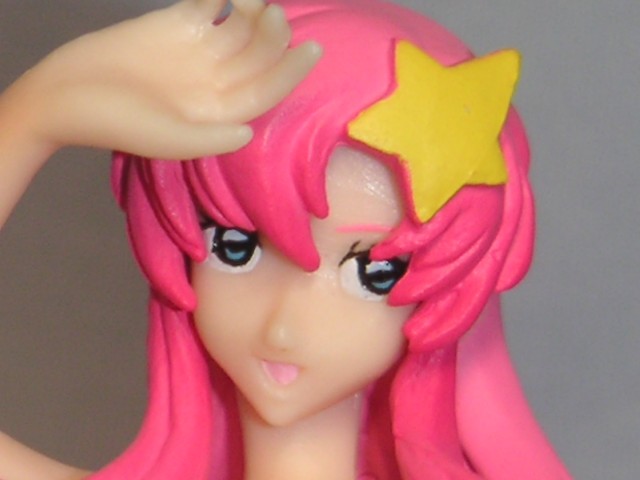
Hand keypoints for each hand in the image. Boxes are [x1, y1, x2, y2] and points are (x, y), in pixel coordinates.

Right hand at [8, 0, 320, 158]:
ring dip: (257, 13)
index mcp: (221, 111)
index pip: (267, 89)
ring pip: (242, 28)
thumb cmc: (118, 124)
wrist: (67, 94)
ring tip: (258, 2)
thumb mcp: (168, 141)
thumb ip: (212, 138)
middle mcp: (217, 79)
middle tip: (274, 17)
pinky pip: (212, 3)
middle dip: (274, 37)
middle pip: (259, 55)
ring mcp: (200, 49)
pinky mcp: (177, 22)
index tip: (313, 48)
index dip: (291, 71)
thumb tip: (250, 131)